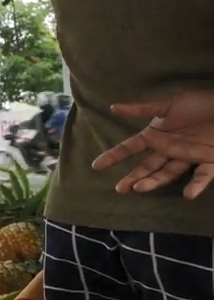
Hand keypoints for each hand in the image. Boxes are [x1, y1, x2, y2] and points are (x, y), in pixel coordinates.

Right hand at [91, 90, 213, 198]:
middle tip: (120, 189)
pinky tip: (188, 195)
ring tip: (140, 188)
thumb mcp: (168, 104)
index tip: (96, 166)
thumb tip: (113, 107)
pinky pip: (202, 176)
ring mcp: (187, 157)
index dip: (114, 156)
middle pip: (147, 167)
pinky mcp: (209, 162)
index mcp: (156, 136)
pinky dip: (196, 185)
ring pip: (168, 174)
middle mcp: (169, 150)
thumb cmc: (198, 103)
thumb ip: (142, 109)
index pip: (130, 148)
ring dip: (154, 182)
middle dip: (132, 178)